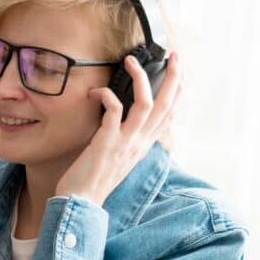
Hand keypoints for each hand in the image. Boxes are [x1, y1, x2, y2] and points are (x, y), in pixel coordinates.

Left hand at [55, 50, 182, 205]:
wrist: (80, 204)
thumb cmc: (92, 182)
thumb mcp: (117, 160)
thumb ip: (125, 143)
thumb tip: (121, 125)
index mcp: (143, 146)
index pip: (169, 116)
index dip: (178, 93)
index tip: (179, 73)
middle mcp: (139, 143)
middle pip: (167, 105)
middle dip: (174, 77)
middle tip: (175, 56)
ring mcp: (126, 142)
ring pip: (146, 103)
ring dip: (141, 78)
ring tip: (131, 61)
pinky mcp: (108, 142)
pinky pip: (115, 110)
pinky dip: (106, 96)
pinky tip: (95, 92)